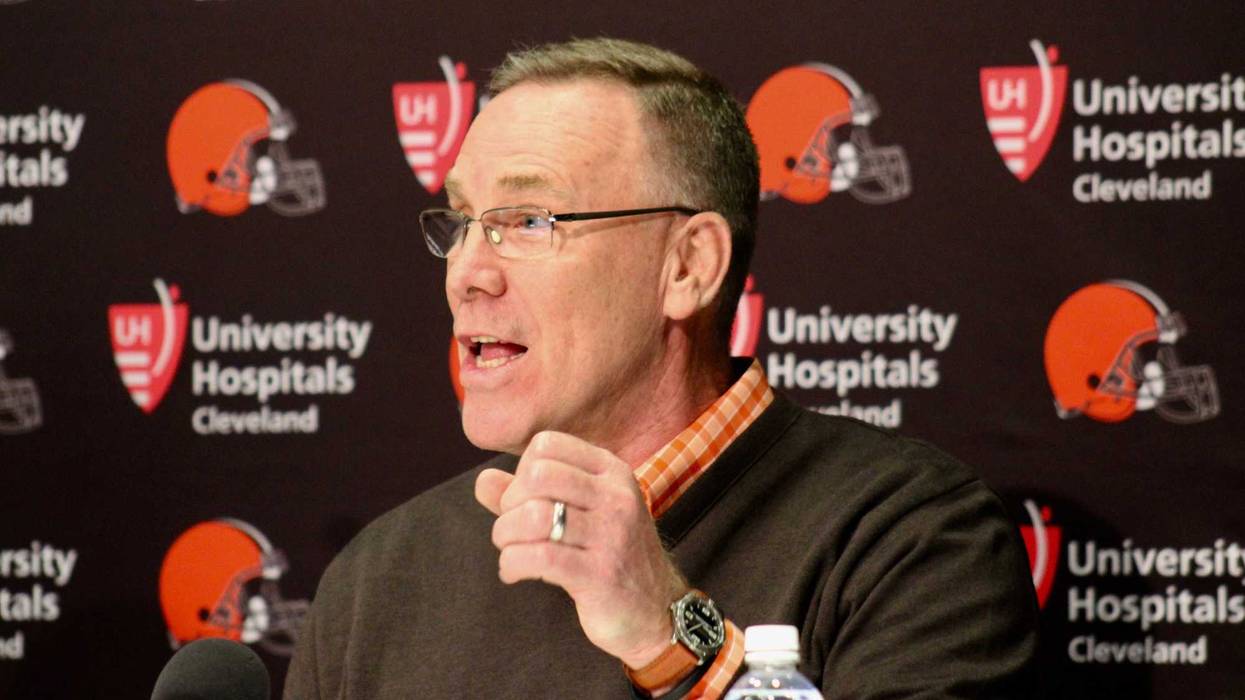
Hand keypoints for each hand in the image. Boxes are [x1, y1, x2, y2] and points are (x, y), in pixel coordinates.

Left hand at [475, 430, 686, 668]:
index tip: (525, 501)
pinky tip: (513, 572)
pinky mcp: (600, 575)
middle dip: (510, 503)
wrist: (657, 610)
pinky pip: (539, 557)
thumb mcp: (579, 514)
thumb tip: (482, 480)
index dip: (522, 471)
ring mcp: (612, 535)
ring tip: (510, 550)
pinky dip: (512, 563)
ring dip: (506, 535)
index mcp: (612, 472)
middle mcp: (616, 496)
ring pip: (534, 515)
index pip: (547, 444)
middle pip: (537, 475)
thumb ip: (529, 495)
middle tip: (513, 528)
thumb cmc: (609, 556)